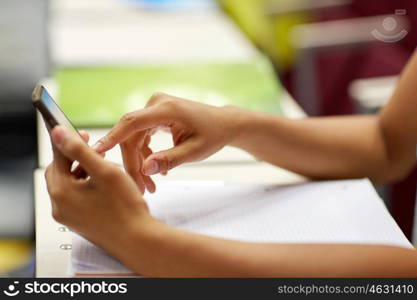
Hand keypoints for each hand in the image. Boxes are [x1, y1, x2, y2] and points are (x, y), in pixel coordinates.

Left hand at [45, 126, 152, 254]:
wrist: (137, 239)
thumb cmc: (125, 208)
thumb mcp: (104, 171)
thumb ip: (79, 150)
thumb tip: (58, 133)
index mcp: (61, 192)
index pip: (58, 157)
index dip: (71, 141)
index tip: (84, 133)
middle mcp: (59, 206)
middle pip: (60, 171)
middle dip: (76, 158)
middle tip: (95, 150)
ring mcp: (68, 217)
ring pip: (68, 184)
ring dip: (82, 171)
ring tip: (103, 167)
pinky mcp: (78, 222)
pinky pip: (75, 198)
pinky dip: (85, 186)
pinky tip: (103, 185)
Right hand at [94, 93, 242, 191]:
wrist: (224, 123)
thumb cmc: (213, 135)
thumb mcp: (194, 152)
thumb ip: (169, 160)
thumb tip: (145, 170)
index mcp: (166, 109)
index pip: (131, 123)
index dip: (112, 138)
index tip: (95, 152)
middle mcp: (157, 104)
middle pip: (131, 136)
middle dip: (133, 164)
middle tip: (141, 189)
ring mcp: (155, 108)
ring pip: (135, 138)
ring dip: (139, 162)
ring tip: (150, 186)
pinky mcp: (155, 115)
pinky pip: (142, 135)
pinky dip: (146, 153)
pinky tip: (156, 169)